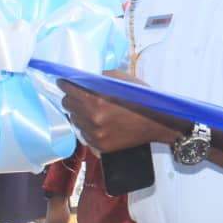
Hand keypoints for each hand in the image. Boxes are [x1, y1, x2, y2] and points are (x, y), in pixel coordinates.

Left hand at [58, 76, 175, 153]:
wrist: (158, 123)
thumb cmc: (142, 100)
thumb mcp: (122, 81)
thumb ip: (100, 77)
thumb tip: (83, 76)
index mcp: (96, 100)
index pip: (68, 90)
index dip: (65, 84)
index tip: (65, 82)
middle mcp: (92, 118)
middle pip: (67, 105)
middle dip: (72, 98)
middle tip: (79, 95)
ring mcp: (95, 134)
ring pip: (74, 120)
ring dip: (79, 114)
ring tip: (93, 110)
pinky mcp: (99, 145)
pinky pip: (83, 134)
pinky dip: (88, 127)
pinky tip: (100, 122)